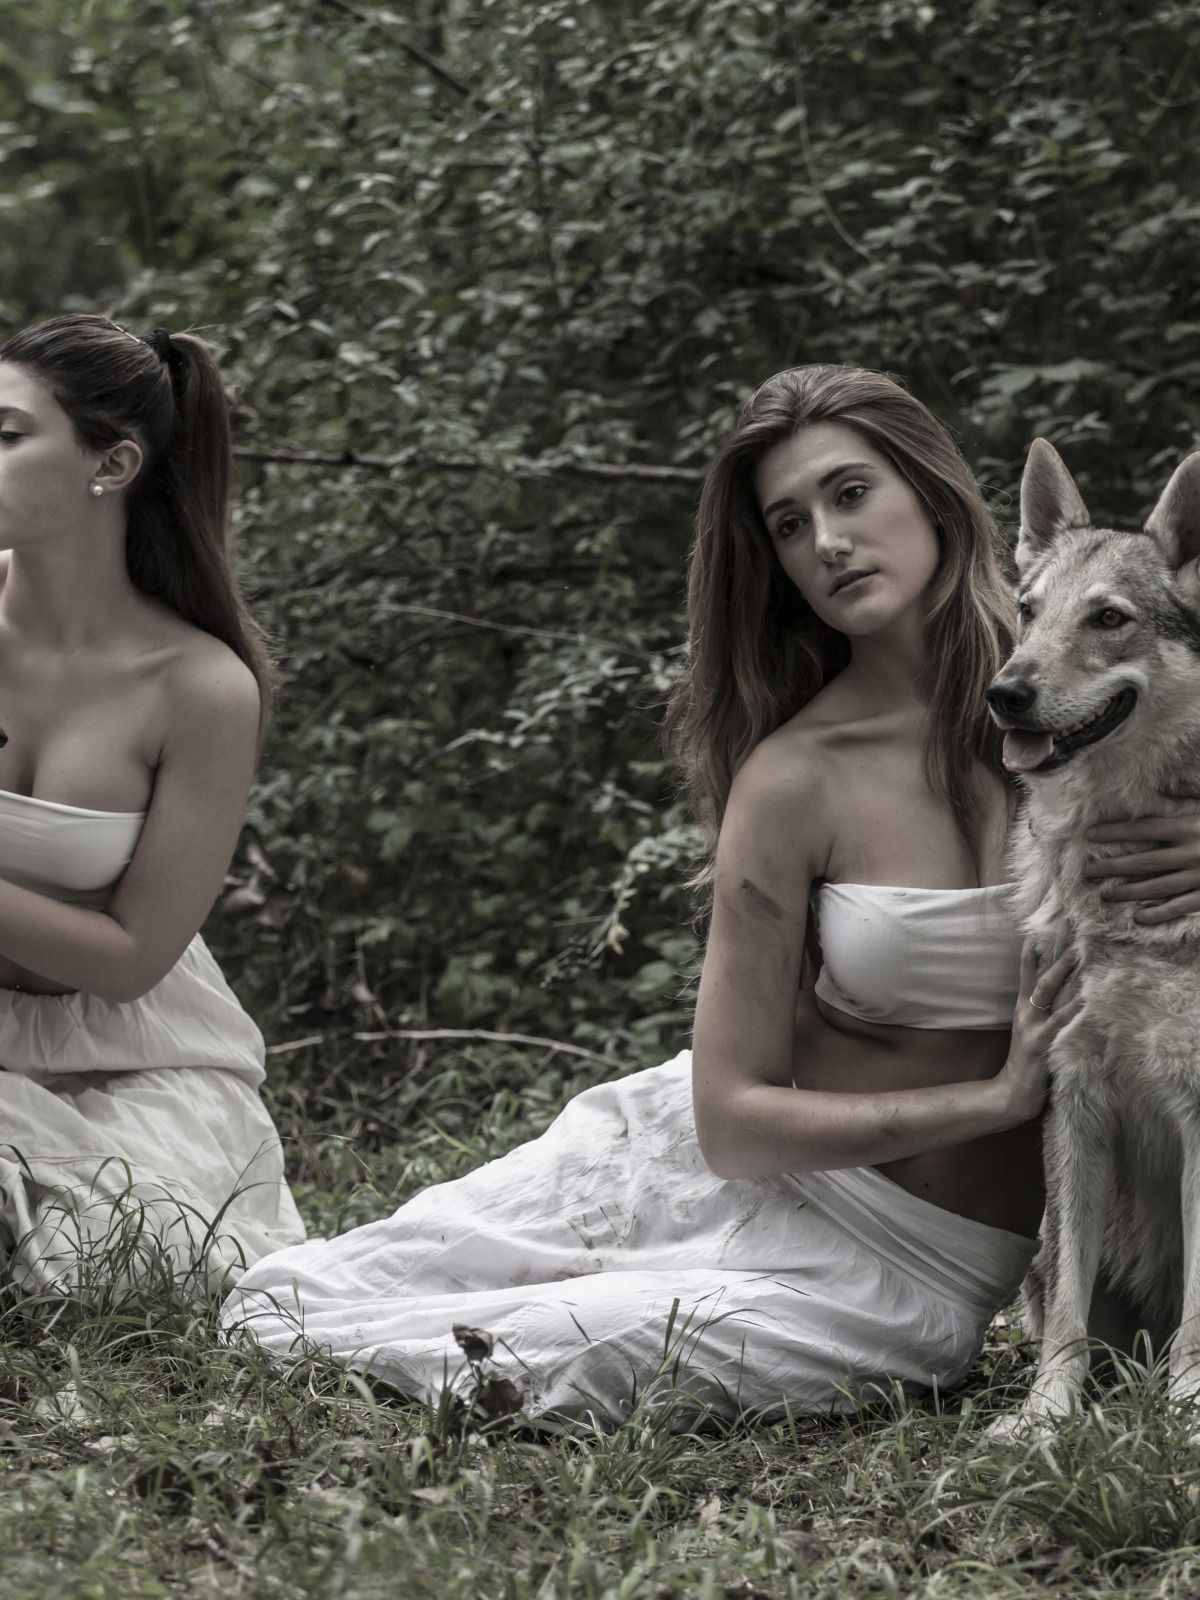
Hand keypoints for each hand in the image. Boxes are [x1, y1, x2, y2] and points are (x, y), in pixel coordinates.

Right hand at [997, 940, 1083, 1123]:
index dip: (1032, 948)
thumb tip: (1071, 992)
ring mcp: (1031, 1027)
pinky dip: (1073, 1010)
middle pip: (1037, 976)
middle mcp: (1025, 1013)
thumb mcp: (1035, 1032)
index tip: (1039, 925)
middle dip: (1054, 954)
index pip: (1026, 970)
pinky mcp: (1040, 1044)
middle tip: (1072, 935)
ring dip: (1062, 971)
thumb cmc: (1030, 1064)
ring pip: (1045, 991)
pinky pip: (1058, 1023)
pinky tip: (1086, 1000)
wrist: (1012, 1094)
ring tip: (1078, 954)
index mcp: (1024, 1008)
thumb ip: (1047, 1013)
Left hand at [1084, 789, 1199, 923]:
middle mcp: (1191, 853)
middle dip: (1113, 866)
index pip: (1144, 829)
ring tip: (1106, 894)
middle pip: (1144, 861)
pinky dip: (1160, 913)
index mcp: (1190, 827)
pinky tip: (1139, 918)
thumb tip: (1166, 788)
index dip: (1115, 832)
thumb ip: (1191, 795)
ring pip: (1158, 886)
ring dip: (1129, 891)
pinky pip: (1181, 906)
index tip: (1090, 835)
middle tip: (1087, 871)